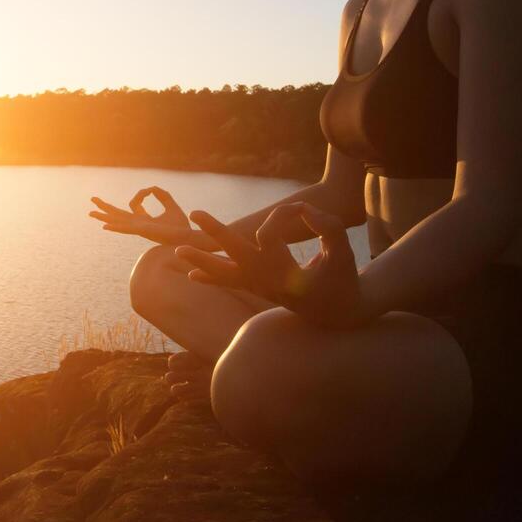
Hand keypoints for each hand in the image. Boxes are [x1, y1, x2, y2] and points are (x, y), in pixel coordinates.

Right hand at [88, 187, 218, 248]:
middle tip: (92, 199)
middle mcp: (138, 225)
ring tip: (90, 212)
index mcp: (144, 220)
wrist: (188, 237)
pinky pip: (126, 228)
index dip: (141, 194)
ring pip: (117, 221)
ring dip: (103, 216)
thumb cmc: (181, 226)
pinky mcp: (142, 231)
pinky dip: (115, 226)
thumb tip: (151, 188)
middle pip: (117, 215)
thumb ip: (162, 195)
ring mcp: (138, 229)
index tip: (150, 191)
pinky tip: (105, 226)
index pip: (134, 205)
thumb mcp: (171, 205)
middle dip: (105, 207)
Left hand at [175, 203, 365, 328]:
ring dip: (203, 262)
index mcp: (286, 273)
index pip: (270, 235)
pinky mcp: (259, 289)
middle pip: (235, 255)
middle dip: (215, 234)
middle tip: (195, 213)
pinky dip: (212, 278)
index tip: (301, 209)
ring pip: (225, 274)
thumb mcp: (343, 250)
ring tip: (178, 251)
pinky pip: (230, 283)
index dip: (283, 215)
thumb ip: (328, 226)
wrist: (340, 311)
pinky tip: (191, 275)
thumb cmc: (343, 278)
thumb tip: (302, 211)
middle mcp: (268, 281)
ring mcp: (261, 287)